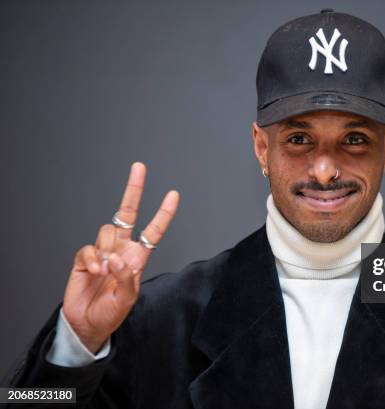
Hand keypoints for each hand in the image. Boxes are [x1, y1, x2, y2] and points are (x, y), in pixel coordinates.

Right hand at [62, 162, 179, 352]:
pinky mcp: (85, 257)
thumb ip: (126, 278)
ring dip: (107, 250)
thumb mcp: (127, 299)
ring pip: (106, 230)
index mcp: (138, 257)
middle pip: (128, 213)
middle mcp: (122, 249)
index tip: (173, 195)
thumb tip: (117, 258)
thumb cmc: (111, 312)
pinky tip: (95, 272)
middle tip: (139, 167)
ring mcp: (103, 251)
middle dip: (134, 190)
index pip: (153, 231)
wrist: (87, 324)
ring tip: (106, 272)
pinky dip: (93, 258)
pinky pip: (89, 248)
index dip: (163, 214)